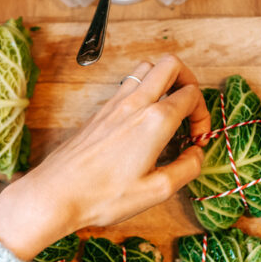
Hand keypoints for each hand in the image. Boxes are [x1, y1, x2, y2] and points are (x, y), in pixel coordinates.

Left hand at [0, 55, 210, 260]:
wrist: (56, 193)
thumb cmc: (103, 196)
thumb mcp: (157, 191)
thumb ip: (187, 168)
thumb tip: (197, 153)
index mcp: (155, 120)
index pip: (192, 95)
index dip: (204, 115)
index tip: (197, 139)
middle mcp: (135, 103)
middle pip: (171, 64)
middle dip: (189, 81)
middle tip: (189, 109)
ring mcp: (115, 103)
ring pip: (147, 68)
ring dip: (164, 81)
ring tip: (168, 111)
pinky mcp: (101, 110)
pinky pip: (128, 85)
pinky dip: (144, 92)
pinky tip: (142, 122)